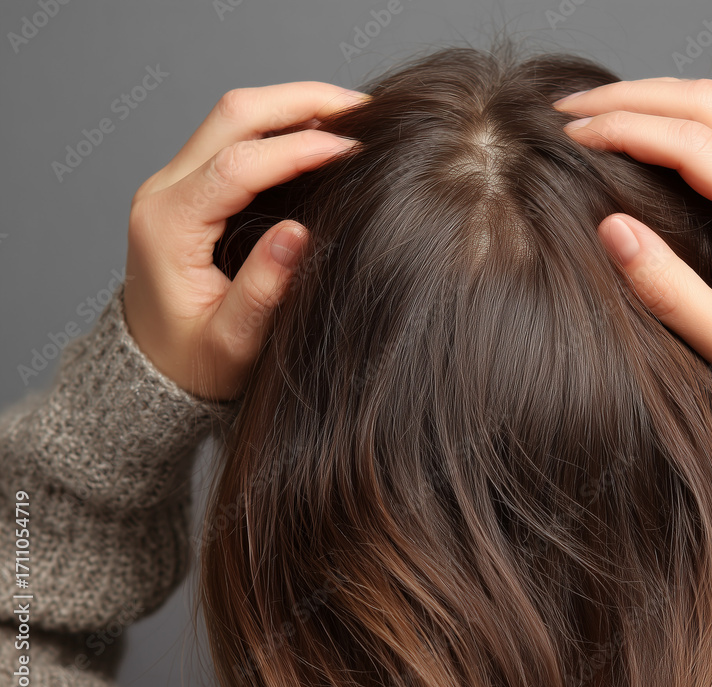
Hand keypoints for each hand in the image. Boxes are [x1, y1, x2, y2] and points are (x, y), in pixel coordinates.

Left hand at [124, 82, 367, 401]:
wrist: (152, 368)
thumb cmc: (194, 361)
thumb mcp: (231, 341)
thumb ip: (262, 290)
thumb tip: (300, 233)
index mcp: (169, 226)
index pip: (238, 163)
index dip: (300, 149)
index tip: (355, 150)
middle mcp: (164, 191)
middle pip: (234, 114)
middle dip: (303, 101)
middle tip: (365, 109)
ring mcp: (174, 181)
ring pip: (235, 115)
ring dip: (295, 106)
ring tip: (355, 117)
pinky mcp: (191, 184)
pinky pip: (236, 134)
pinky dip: (283, 125)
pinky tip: (325, 135)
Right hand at [554, 78, 711, 429]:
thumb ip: (664, 287)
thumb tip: (610, 228)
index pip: (693, 144)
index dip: (626, 129)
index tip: (573, 134)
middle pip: (707, 103)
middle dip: (631, 96)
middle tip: (569, 107)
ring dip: (653, 97)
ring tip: (593, 108)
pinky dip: (677, 114)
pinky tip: (638, 125)